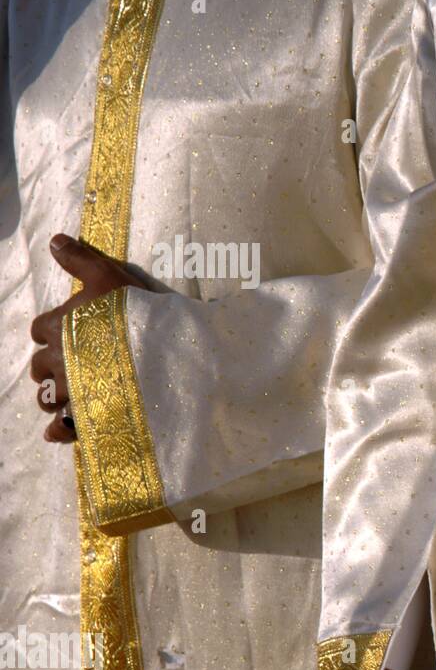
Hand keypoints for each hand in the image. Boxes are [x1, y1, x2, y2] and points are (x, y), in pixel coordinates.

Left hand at [30, 234, 144, 441]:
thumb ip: (80, 260)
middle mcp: (57, 359)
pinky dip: (60, 429)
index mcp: (58, 327)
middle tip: (72, 366)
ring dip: (55, 396)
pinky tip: (61, 429)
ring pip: (48, 397)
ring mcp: (71, 388)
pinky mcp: (86, 411)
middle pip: (39, 367)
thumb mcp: (108, 277)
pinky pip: (63, 426)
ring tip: (73, 394)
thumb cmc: (135, 311)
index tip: (69, 333)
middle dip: (51, 367)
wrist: (161, 348)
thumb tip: (56, 240)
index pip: (40, 329)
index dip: (51, 331)